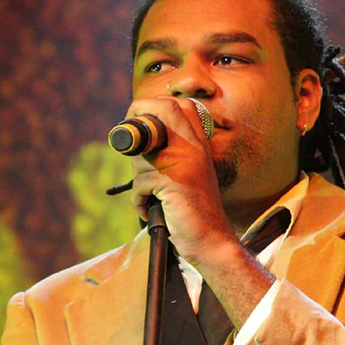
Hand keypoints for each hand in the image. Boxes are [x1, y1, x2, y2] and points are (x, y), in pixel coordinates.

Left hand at [126, 96, 237, 266]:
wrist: (211, 240)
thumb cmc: (194, 210)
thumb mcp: (188, 172)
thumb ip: (170, 152)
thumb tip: (133, 138)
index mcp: (199, 143)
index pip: (179, 104)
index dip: (152, 106)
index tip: (141, 125)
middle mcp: (195, 147)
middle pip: (159, 112)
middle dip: (137, 131)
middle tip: (138, 157)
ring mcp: (186, 163)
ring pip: (142, 156)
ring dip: (140, 180)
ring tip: (154, 195)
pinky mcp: (174, 183)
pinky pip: (140, 184)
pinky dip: (140, 200)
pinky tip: (152, 208)